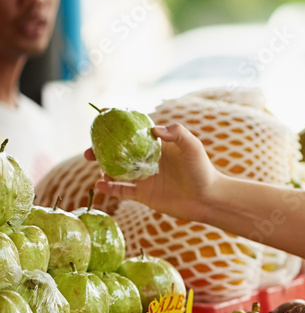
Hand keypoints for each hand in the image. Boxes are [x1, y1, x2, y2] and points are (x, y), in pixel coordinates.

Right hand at [86, 124, 219, 221]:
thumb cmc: (202, 170)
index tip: (102, 113)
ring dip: (103, 167)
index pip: (133, 129)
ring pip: (116, 170)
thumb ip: (176, 133)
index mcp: (156, 145)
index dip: (117, 121)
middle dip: (101, 148)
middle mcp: (147, 160)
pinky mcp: (143, 194)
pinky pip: (121, 190)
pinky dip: (109, 188)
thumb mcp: (192, 146)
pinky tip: (100, 183)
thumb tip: (154, 129)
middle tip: (89, 150)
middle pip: (118, 151)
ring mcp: (144, 177)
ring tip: (97, 166)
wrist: (207, 199)